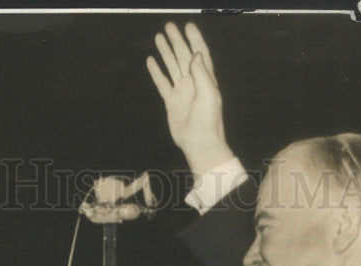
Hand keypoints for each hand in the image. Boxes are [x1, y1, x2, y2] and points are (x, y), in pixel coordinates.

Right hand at [146, 21, 233, 176]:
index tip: (188, 26)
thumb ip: (202, 73)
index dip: (195, 39)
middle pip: (184, 56)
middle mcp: (193, 83)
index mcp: (206, 79)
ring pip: (172, 66)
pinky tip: (151, 61)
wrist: (199, 143)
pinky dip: (156, 72)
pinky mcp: (171, 102)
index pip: (200, 54)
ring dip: (166, 52)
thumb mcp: (209, 94)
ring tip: (159, 37)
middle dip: (177, 41)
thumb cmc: (209, 121)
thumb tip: (195, 54)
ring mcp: (182, 92)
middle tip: (169, 26)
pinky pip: (162, 83)